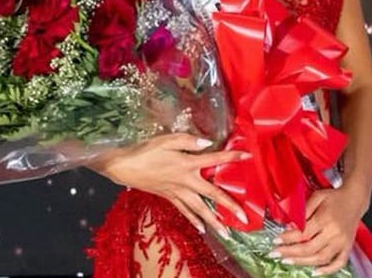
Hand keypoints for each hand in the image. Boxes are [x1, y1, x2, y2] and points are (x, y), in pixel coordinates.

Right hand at [91, 133, 250, 237]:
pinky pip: (185, 211)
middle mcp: (186, 181)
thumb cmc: (145, 151)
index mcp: (187, 164)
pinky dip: (194, 220)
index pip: (214, 159)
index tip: (247, 156)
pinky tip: (203, 229)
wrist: (124, 167)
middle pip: (212, 195)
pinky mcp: (169, 197)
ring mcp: (177, 192)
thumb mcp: (166, 140)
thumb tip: (207, 142)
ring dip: (214, 221)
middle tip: (244, 218)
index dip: (231, 157)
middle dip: (229, 206)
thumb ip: (188, 141)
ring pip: (200, 209)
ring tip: (227, 232)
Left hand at [273, 187, 367, 274]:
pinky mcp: (347, 247)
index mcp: (325, 219)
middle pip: (309, 248)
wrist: (355, 198)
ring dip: (302, 262)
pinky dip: (328, 270)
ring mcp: (341, 242)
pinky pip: (339, 263)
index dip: (287, 239)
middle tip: (276, 254)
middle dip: (290, 253)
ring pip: (320, 258)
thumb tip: (290, 225)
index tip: (275, 241)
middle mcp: (334, 233)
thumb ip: (303, 211)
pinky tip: (315, 272)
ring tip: (288, 261)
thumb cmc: (335, 197)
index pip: (302, 233)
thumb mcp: (317, 197)